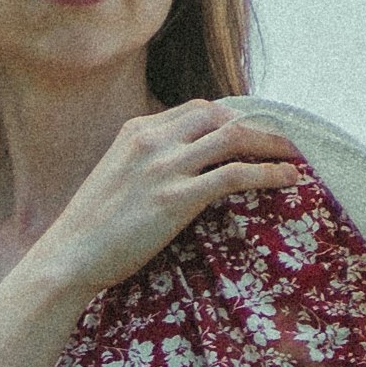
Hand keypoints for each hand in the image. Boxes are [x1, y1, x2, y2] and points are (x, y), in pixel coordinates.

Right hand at [23, 105, 311, 302]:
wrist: (68, 257)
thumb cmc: (90, 229)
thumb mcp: (115, 178)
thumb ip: (145, 163)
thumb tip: (179, 169)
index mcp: (135, 131)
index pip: (197, 109)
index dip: (233, 118)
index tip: (255, 134)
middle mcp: (152, 140)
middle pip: (221, 116)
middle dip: (258, 127)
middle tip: (284, 144)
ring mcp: (164, 167)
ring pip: (234, 138)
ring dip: (272, 145)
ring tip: (297, 158)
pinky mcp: (175, 198)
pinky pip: (234, 174)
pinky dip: (268, 173)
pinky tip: (287, 180)